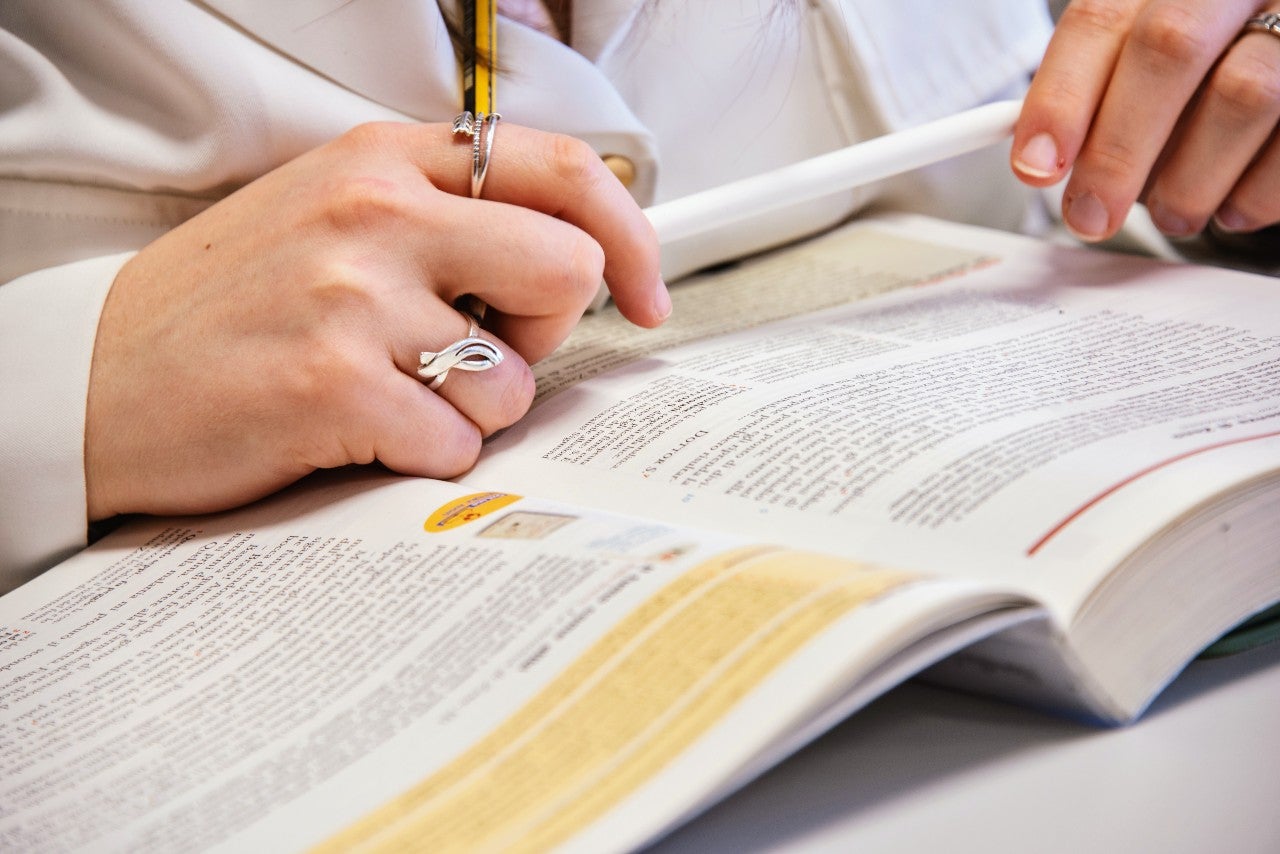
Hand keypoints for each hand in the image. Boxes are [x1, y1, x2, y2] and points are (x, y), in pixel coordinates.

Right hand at [85, 121, 667, 520]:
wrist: (99, 381)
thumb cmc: (230, 306)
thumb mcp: (331, 216)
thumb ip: (443, 217)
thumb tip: (571, 257)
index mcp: (383, 159)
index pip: (564, 169)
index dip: (630, 236)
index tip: (646, 294)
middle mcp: (375, 213)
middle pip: (569, 270)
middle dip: (546, 331)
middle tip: (481, 348)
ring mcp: (353, 297)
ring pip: (516, 378)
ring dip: (475, 408)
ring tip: (393, 395)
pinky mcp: (334, 384)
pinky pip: (458, 442)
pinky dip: (426, 456)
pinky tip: (361, 434)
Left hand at [1012, 0, 1279, 239]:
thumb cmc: (1209, 67)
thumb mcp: (1143, 61)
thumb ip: (1097, 94)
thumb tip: (1043, 160)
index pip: (1101, 21)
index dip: (1061, 97)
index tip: (1036, 166)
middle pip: (1169, 48)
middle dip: (1117, 149)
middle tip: (1090, 215)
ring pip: (1242, 94)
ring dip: (1188, 179)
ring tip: (1171, 211)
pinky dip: (1251, 194)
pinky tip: (1229, 204)